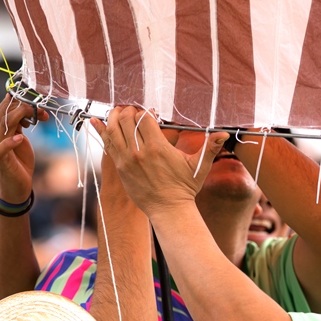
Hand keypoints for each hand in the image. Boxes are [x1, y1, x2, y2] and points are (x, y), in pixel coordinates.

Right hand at [0, 95, 47, 203]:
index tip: (39, 106)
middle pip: (5, 113)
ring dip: (23, 118)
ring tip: (37, 119)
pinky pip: (1, 147)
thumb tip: (25, 104)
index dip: (22, 103)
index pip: (4, 106)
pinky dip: (10, 141)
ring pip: (4, 124)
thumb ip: (18, 122)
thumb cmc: (18, 159)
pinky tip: (20, 138)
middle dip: (25, 109)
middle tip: (42, 112)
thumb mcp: (19, 136)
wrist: (16, 183)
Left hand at [89, 107, 227, 218]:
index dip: (146, 112)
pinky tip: (96, 120)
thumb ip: (210, 148)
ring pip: (114, 129)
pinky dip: (100, 130)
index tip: (151, 113)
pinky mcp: (119, 167)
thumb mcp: (199, 167)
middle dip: (130, 111)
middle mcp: (139, 151)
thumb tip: (224, 133)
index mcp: (158, 147)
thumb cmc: (185, 188)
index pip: (145, 118)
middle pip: (127, 120)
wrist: (168, 209)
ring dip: (115, 117)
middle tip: (135, 111)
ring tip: (119, 112)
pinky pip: (107, 144)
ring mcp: (127, 159)